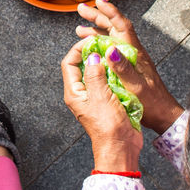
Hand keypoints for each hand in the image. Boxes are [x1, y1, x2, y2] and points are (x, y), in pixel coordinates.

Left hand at [61, 38, 142, 171]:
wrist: (121, 148)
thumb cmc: (108, 127)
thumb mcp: (100, 97)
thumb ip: (95, 75)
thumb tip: (91, 56)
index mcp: (74, 93)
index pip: (69, 63)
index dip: (79, 50)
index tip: (93, 41)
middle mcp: (82, 94)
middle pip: (81, 66)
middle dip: (92, 54)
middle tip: (105, 45)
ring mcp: (95, 98)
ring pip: (96, 73)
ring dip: (104, 63)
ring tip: (114, 54)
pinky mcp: (107, 101)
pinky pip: (108, 82)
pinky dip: (113, 74)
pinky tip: (121, 69)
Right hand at [75, 0, 183, 134]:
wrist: (163, 114)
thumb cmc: (151, 103)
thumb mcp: (136, 86)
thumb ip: (123, 68)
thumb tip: (110, 49)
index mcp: (135, 53)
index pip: (122, 26)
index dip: (111, 12)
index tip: (99, 2)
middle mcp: (132, 52)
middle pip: (114, 28)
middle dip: (98, 17)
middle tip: (81, 10)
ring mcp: (131, 58)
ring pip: (111, 38)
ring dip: (96, 30)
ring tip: (79, 29)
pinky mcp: (128, 67)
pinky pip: (111, 50)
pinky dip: (99, 45)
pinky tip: (91, 48)